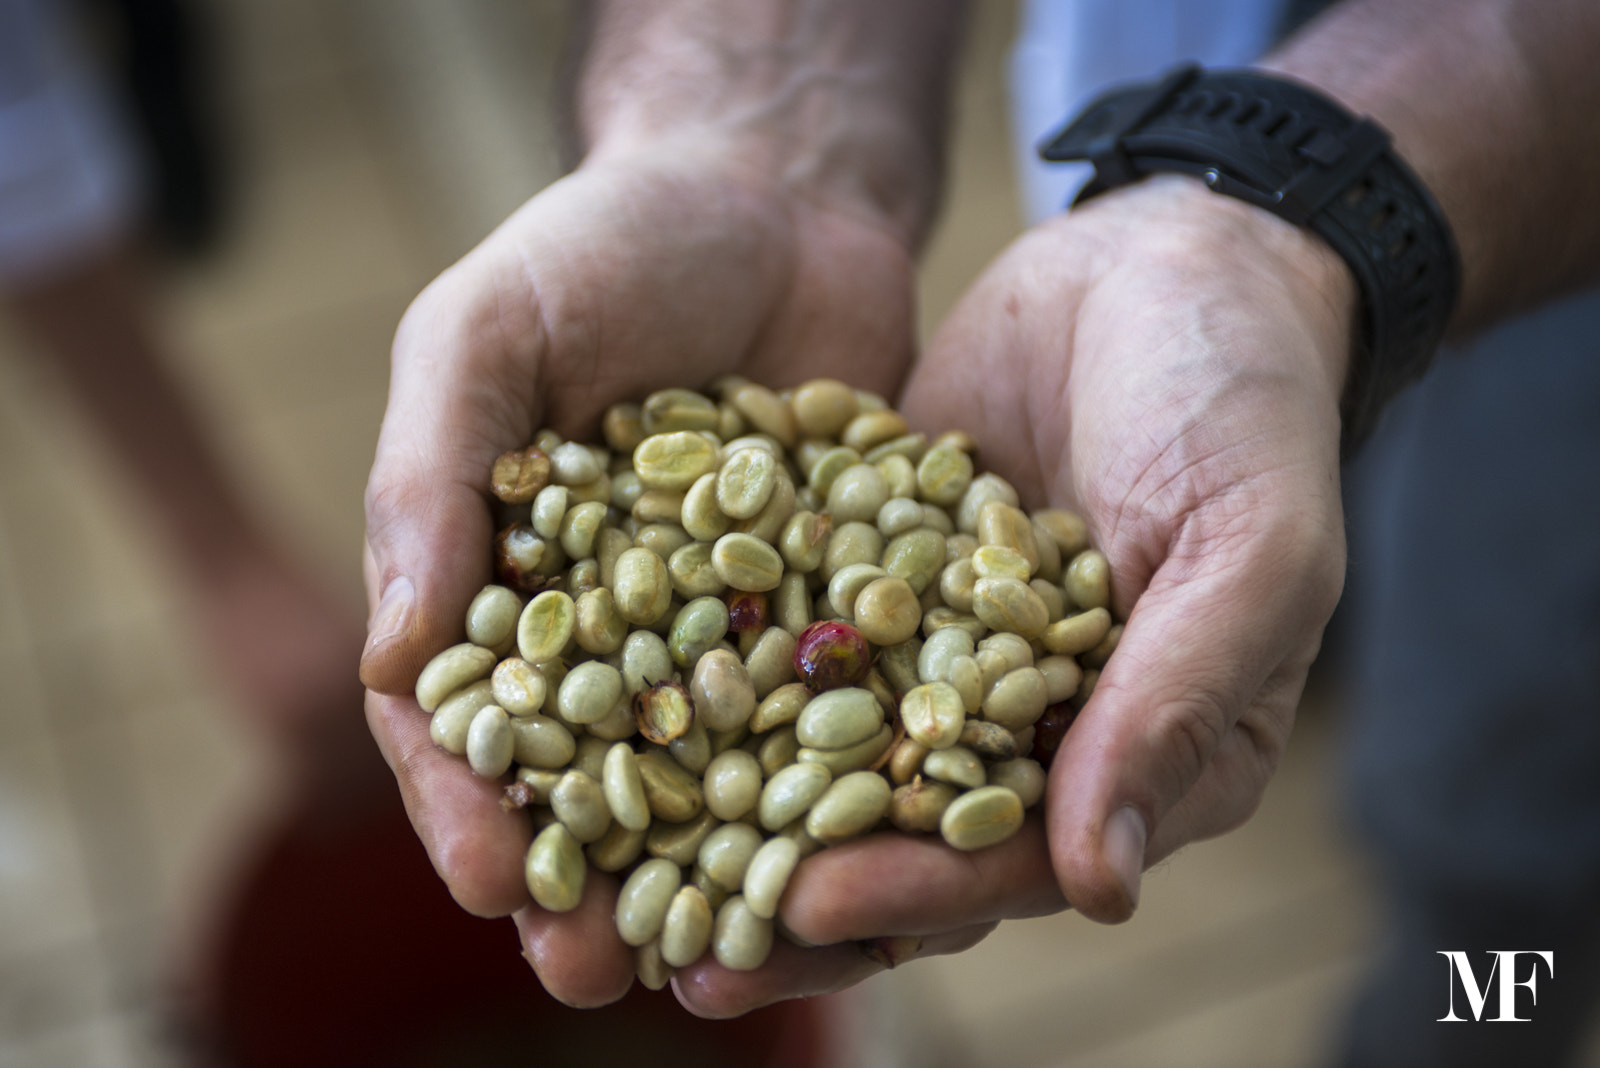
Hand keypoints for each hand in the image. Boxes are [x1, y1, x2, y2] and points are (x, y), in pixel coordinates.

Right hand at [358, 139, 918, 1005]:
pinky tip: (875, 867)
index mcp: (507, 587)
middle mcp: (621, 632)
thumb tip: (386, 656)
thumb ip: (430, 478)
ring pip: (725, 784)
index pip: (470, 721)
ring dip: (725, 881)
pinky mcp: (846, 614)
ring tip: (737, 968)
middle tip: (597, 975)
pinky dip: (858, 794)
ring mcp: (737, 632)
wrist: (776, 190)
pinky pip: (850, 718)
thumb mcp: (484, 332)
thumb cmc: (604, 247)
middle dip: (594, 885)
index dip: (467, 808)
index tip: (491, 880)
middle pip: (598, 785)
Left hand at [669, 176, 1355, 1015]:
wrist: (1167, 256)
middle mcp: (1029, 724)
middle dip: (797, 899)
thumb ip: (1179, 702)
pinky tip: (620, 702)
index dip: (918, 891)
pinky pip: (789, 641)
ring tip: (622, 875)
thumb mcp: (1248, 544)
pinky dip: (715, 679)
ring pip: (829, 763)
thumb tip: (1101, 883)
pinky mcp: (869, 579)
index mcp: (1141, 751)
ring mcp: (939, 653)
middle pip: (905, 839)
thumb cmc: (1244, 402)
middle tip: (687, 959)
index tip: (811, 907)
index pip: (1016, 855)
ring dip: (735, 825)